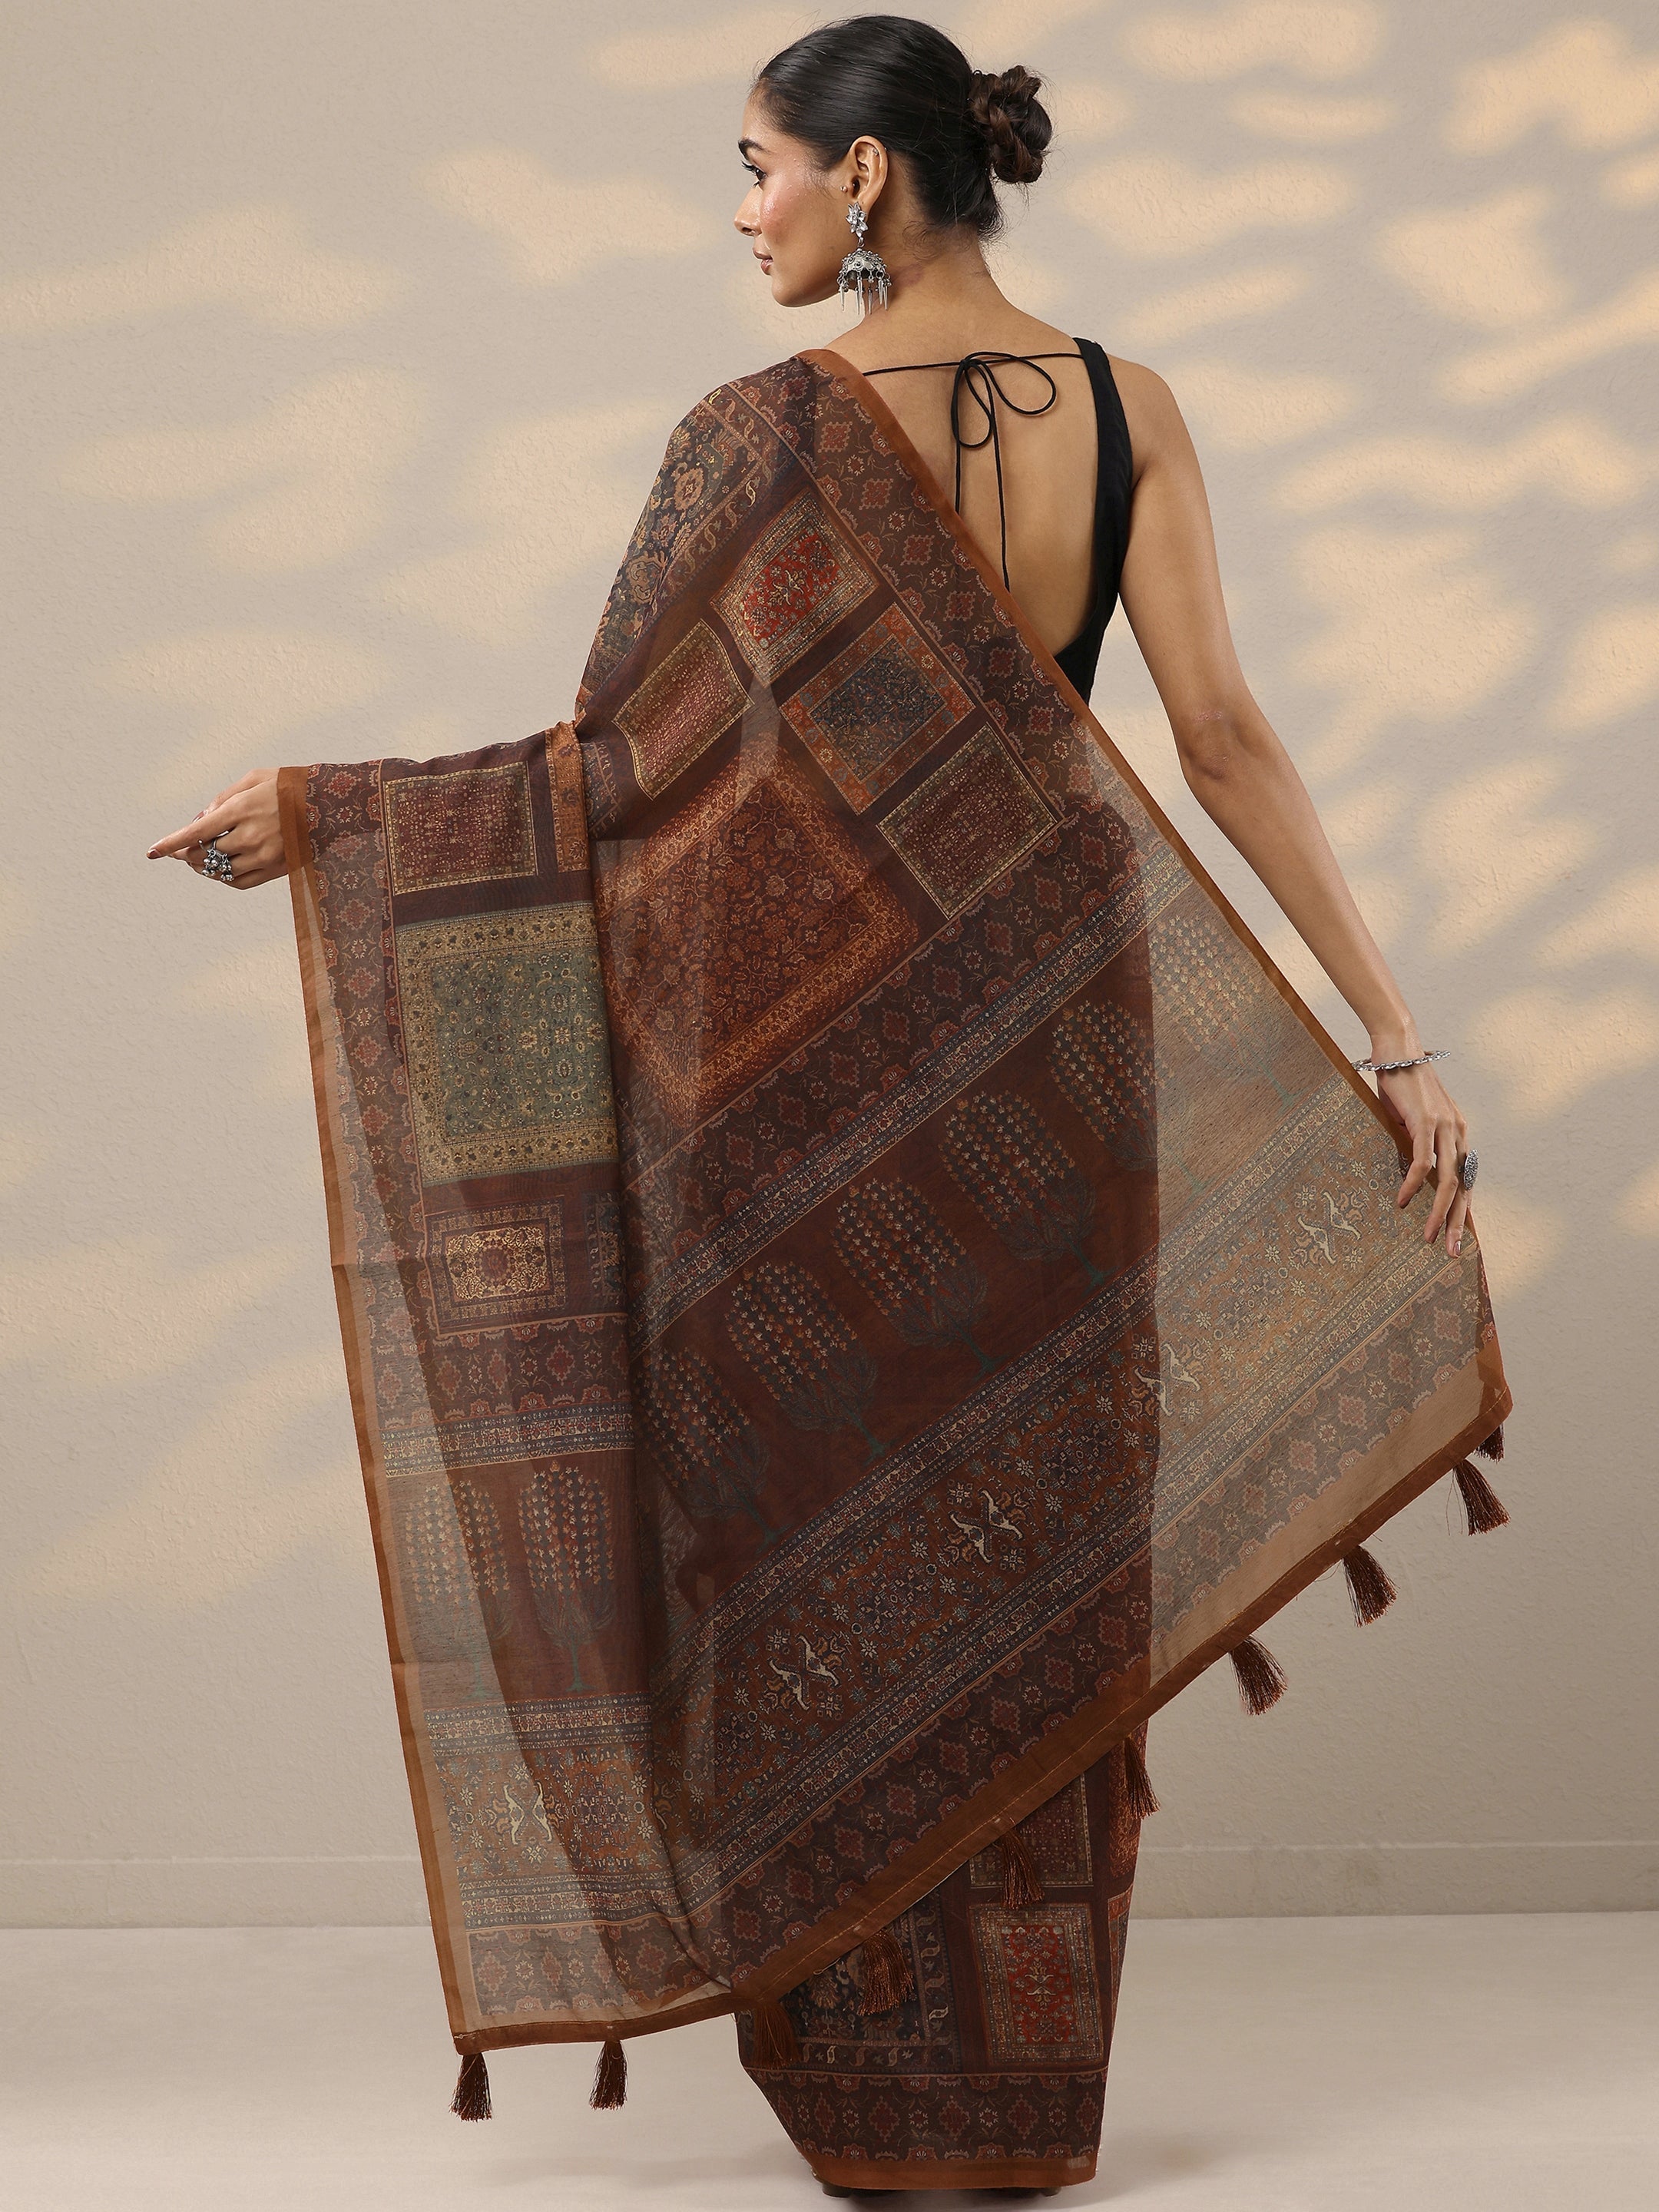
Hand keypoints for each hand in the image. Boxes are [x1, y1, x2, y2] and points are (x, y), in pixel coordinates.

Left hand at [147, 768, 285, 889]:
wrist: (331, 804)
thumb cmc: (289, 786)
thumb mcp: (254, 778)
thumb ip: (222, 798)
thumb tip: (199, 819)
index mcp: (242, 810)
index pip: (196, 832)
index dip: (171, 844)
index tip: (152, 852)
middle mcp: (251, 836)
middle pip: (204, 854)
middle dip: (186, 853)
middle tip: (179, 851)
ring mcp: (264, 856)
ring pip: (220, 870)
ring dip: (203, 866)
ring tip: (198, 859)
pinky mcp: (275, 870)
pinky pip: (239, 881)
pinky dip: (223, 877)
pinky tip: (219, 868)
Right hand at [1373, 1058, 1471, 1256]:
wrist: (1398, 1050)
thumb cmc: (1401, 1085)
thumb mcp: (1410, 1120)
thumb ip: (1414, 1143)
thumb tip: (1407, 1170)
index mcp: (1457, 1134)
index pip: (1465, 1181)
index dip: (1463, 1211)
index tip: (1458, 1238)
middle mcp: (1458, 1133)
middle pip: (1463, 1188)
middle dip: (1458, 1224)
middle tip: (1453, 1253)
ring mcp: (1444, 1128)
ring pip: (1447, 1181)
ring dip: (1438, 1213)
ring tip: (1429, 1237)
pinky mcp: (1424, 1123)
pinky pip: (1421, 1163)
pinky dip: (1412, 1185)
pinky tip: (1402, 1202)